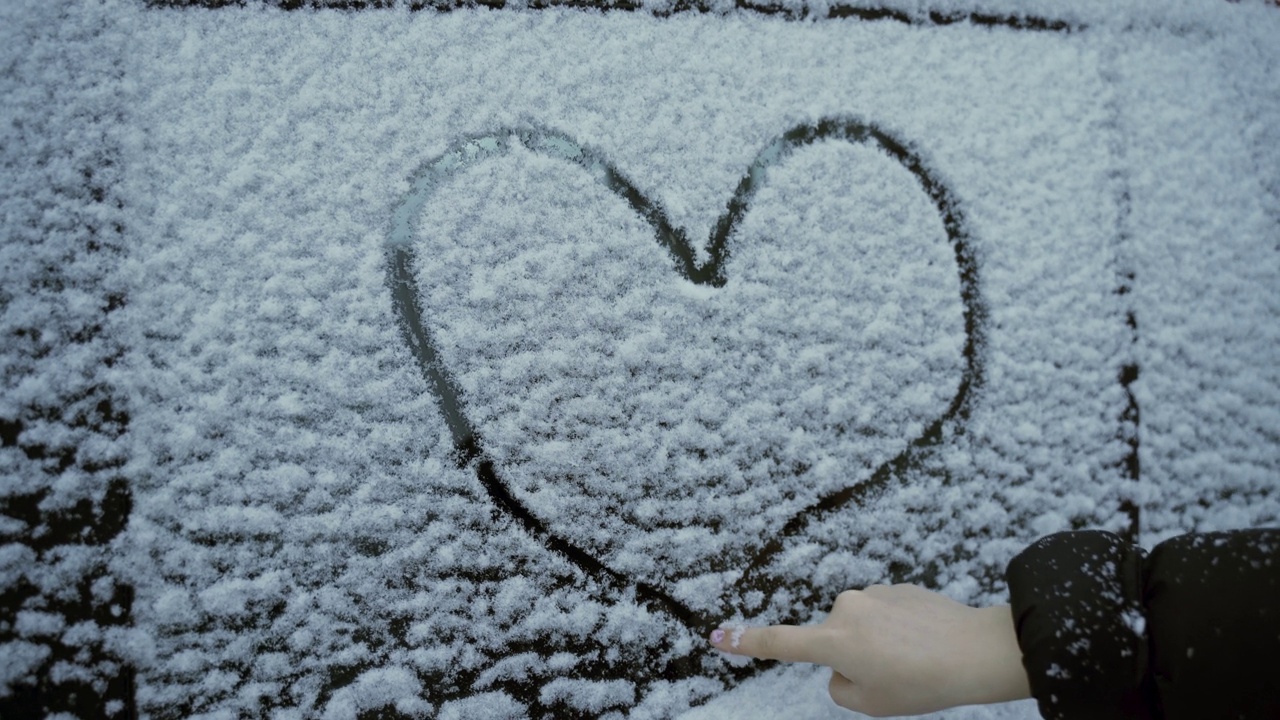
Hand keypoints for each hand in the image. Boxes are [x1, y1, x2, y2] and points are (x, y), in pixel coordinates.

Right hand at [709, 584, 1030, 716]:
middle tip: (893, 677)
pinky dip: (898, 630)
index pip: (780, 643)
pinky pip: (885, 615)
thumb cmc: (922, 683)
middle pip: (833, 642)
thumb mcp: (871, 703)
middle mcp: (846, 609)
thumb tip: (840, 663)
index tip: (716, 635)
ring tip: (915, 659)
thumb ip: (841, 685)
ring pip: (861, 629)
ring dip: (878, 644)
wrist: (975, 650)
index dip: (745, 642)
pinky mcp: (897, 587)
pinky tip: (925, 641)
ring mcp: (872, 594)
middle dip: (853, 659)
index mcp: (834, 641)